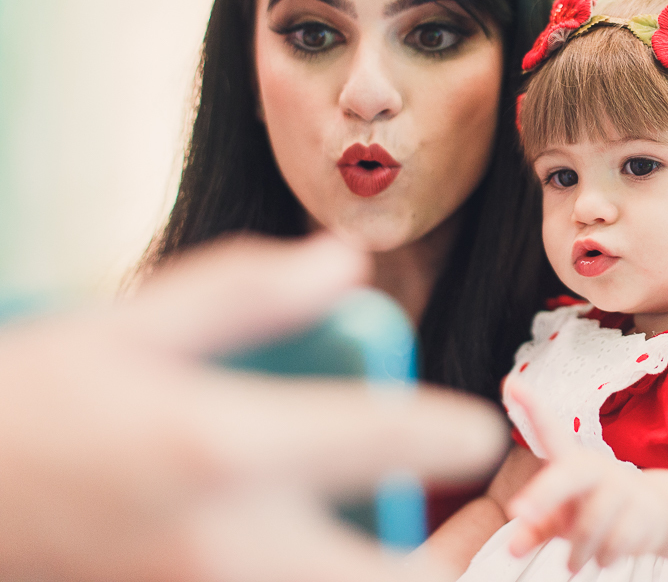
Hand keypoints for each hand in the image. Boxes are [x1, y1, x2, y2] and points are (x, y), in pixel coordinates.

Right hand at [0, 234, 506, 581]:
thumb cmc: (28, 405)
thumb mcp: (127, 329)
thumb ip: (247, 294)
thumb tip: (347, 261)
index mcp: (219, 443)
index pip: (381, 438)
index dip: (451, 434)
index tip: (479, 434)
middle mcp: (223, 540)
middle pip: (384, 579)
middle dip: (447, 561)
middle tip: (466, 531)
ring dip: (389, 579)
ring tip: (409, 548)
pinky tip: (324, 554)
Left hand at [504, 380, 667, 571]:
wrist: (652, 515)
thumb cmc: (592, 508)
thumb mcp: (561, 516)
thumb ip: (536, 526)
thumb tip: (513, 547)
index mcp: (571, 461)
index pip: (549, 431)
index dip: (531, 407)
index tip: (512, 383)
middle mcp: (596, 468)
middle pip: (569, 475)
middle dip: (544, 494)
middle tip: (518, 512)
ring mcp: (623, 488)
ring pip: (590, 526)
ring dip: (577, 552)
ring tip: (572, 564)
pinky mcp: (645, 512)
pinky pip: (615, 543)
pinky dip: (603, 558)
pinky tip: (603, 557)